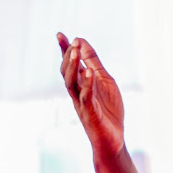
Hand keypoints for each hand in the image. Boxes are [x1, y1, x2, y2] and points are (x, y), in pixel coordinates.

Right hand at [57, 32, 124, 158]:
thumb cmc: (108, 110)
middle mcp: (77, 92)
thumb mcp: (104, 81)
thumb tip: (82, 42)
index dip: (64, 49)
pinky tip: (89, 72)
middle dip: (67, 56)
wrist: (113, 138)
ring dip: (72, 67)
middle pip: (66, 72)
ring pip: (71, 83)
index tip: (60, 34)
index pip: (70, 64)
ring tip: (76, 52)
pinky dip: (87, 84)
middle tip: (72, 42)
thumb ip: (94, 63)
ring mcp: (82, 103)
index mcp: (81, 84)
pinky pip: (86, 97)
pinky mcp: (90, 113)